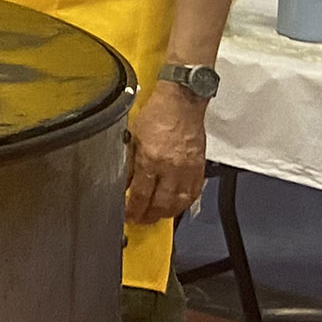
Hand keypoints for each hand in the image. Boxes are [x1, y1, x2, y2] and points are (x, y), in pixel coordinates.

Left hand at [123, 80, 209, 226]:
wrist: (182, 101)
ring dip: (166, 213)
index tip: (128, 214)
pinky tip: (176, 205)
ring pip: (179, 202)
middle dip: (149, 216)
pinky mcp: (199, 167)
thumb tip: (123, 182)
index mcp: (151, 159)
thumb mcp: (132, 136)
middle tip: (140, 219)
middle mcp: (171, 168)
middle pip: (161, 204)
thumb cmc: (156, 114)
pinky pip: (193, 193)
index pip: (140, 195)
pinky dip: (184, 203)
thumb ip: (128, 162)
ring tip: (156, 215)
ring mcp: (188, 169)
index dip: (133, 210)